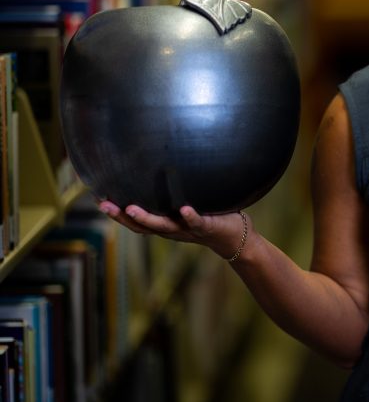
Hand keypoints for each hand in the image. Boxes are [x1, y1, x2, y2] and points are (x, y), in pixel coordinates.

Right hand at [98, 200, 248, 260]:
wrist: (236, 237)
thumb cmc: (209, 216)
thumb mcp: (186, 205)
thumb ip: (174, 193)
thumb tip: (159, 164)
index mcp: (165, 225)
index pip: (136, 221)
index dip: (116, 213)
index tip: (98, 200)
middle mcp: (172, 229)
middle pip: (142, 226)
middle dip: (122, 217)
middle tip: (103, 205)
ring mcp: (188, 229)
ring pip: (164, 226)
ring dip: (147, 218)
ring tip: (131, 208)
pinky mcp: (207, 227)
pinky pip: (197, 222)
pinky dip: (190, 216)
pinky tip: (184, 208)